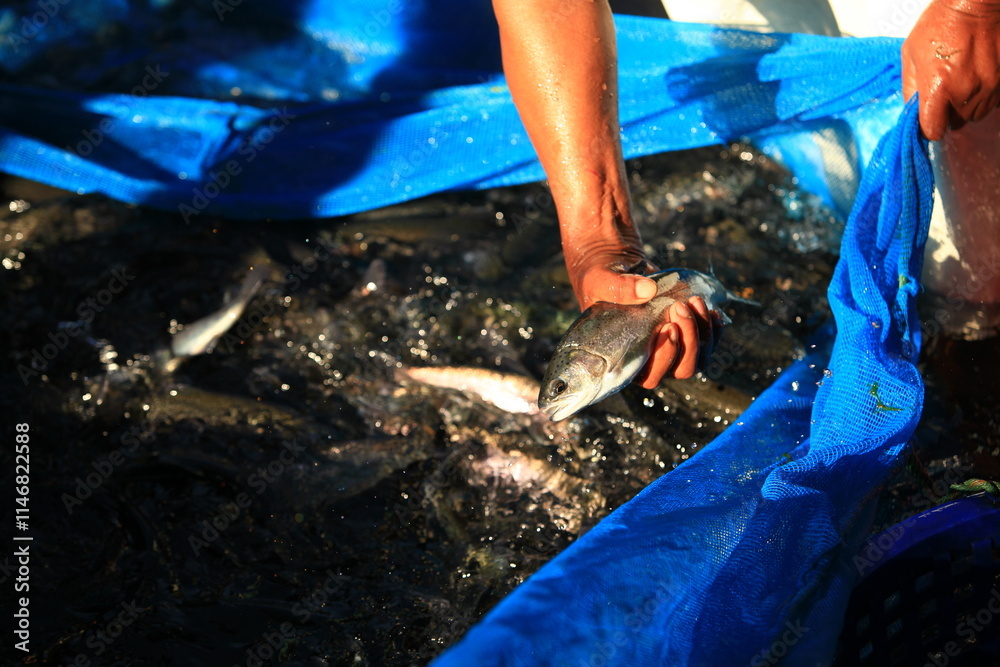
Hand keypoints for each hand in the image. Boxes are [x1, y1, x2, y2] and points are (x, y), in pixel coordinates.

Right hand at [569, 245, 723, 384]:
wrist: (618, 270)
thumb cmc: (601, 282)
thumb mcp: (601, 281)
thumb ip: (618, 288)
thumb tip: (647, 291)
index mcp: (624, 359)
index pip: (650, 376)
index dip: (663, 358)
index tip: (667, 328)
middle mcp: (650, 361)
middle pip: (681, 370)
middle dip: (688, 341)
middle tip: (680, 308)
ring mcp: (672, 350)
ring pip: (698, 358)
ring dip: (702, 332)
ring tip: (694, 301)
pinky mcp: (686, 336)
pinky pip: (708, 343)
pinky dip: (713, 328)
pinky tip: (710, 310)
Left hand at [902, 0, 999, 139]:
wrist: (976, 4)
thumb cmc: (940, 25)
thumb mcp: (911, 55)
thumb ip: (910, 88)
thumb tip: (911, 111)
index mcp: (938, 88)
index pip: (933, 130)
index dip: (928, 129)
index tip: (927, 121)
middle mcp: (966, 92)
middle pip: (955, 123)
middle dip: (948, 114)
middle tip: (944, 94)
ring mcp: (989, 87)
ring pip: (975, 114)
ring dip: (966, 106)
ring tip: (961, 82)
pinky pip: (992, 101)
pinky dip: (983, 96)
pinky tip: (976, 77)